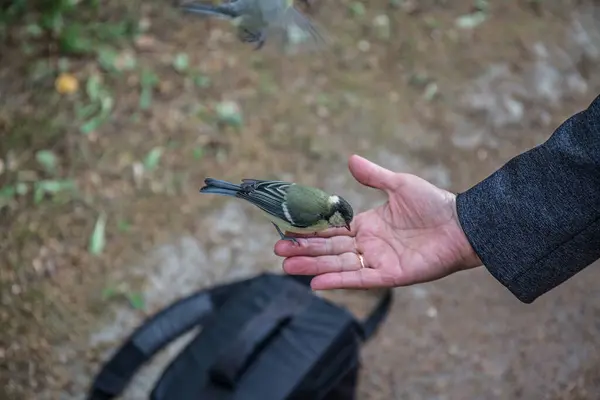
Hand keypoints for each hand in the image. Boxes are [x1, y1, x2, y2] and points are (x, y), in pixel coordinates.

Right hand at [274, 155, 482, 289]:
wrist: (462, 225)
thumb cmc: (434, 204)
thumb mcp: (399, 184)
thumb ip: (373, 176)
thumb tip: (350, 159)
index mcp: (368, 225)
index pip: (332, 231)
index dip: (310, 232)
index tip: (288, 231)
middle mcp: (368, 245)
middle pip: (329, 249)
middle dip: (303, 250)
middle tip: (278, 250)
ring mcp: (377, 261)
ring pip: (338, 264)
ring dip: (313, 266)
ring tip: (287, 267)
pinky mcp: (390, 276)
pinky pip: (359, 279)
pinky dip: (338, 281)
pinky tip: (316, 283)